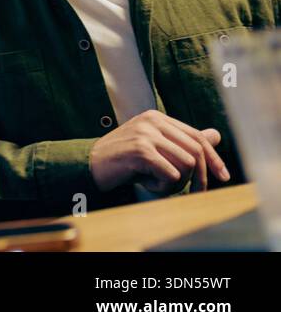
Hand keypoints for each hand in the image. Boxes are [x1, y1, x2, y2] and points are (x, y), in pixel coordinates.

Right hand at [87, 109, 230, 194]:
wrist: (89, 166)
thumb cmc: (124, 160)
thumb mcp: (154, 148)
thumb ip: (182, 141)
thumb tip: (216, 135)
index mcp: (157, 117)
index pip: (197, 136)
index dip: (214, 158)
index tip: (223, 176)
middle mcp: (153, 121)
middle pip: (196, 150)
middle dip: (200, 176)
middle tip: (195, 193)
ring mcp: (146, 134)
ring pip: (187, 163)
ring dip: (177, 183)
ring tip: (158, 185)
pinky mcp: (141, 150)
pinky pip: (171, 174)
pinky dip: (163, 187)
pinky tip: (146, 184)